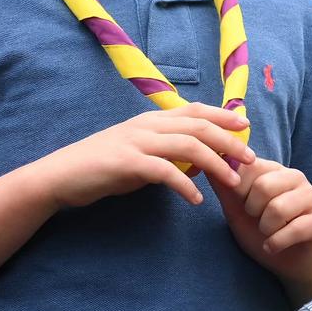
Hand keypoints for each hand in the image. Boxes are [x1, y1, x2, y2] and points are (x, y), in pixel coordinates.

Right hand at [28, 102, 255, 209]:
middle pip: (199, 126)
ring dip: (216, 164)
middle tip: (251, 159)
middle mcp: (147, 125)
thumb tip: (199, 163)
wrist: (59, 176)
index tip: (246, 126)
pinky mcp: (126, 163)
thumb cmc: (102, 167)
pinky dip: (185, 185)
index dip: (223, 116)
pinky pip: (164, 171)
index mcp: (151, 119)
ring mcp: (136, 142)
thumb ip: (167, 153)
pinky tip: (196, 199)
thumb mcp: (139, 153)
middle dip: (230, 141)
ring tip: (233, 182)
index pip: (195, 110)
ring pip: (188, 146)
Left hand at [210, 158, 311, 280]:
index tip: (243, 206)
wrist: (287, 264)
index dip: (238, 191)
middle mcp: (295, 177)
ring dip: (266, 229)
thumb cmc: (261, 233)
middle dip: (252, 211)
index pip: (249, 166)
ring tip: (268, 233)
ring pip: (278, 208)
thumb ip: (225, 186)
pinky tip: (273, 246)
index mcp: (274, 170)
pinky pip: (294, 229)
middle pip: (263, 186)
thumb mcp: (236, 210)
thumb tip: (209, 160)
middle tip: (257, 221)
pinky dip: (276, 243)